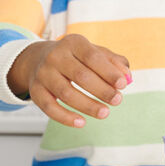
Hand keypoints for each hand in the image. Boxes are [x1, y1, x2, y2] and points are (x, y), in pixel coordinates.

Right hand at [7, 34, 130, 127]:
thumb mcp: (95, 52)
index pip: (93, 57)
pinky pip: (49, 107)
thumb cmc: (76, 57)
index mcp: (74, 43)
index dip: (109, 72)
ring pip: (66, 93)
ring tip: (105, 113)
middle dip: (101, 90)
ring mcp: (43, 73)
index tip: (123, 84)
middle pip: (80, 76)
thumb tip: (127, 77)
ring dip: (87, 105)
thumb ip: (114, 62)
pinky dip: (65, 117)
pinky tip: (81, 122)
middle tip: (117, 100)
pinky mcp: (35, 90)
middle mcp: (55, 56)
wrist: (39, 59)